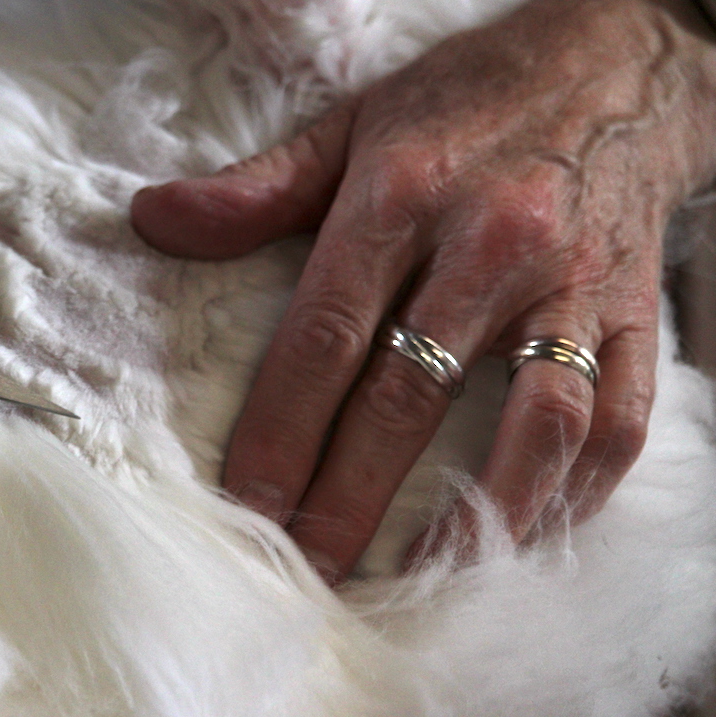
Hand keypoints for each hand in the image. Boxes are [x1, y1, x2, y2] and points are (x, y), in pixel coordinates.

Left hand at [132, 0, 715, 580]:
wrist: (620, 61)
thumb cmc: (468, 100)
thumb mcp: (354, 123)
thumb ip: (256, 188)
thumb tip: (154, 220)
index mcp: (403, 198)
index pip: (325, 336)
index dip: (279, 431)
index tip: (244, 504)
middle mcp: (491, 247)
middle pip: (410, 397)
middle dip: (350, 497)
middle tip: (306, 571)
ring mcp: (573, 286)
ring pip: (535, 423)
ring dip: (478, 517)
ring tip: (420, 581)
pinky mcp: (637, 312)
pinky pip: (621, 419)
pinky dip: (576, 491)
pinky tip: (525, 537)